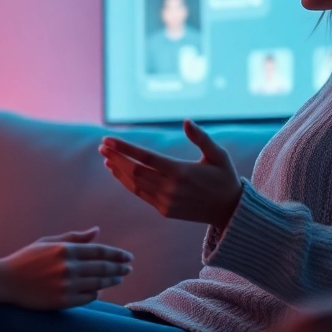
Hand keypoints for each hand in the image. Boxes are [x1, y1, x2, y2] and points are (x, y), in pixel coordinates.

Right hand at [0, 227, 132, 309]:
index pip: (99, 251)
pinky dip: (97, 293)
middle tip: (128, 268)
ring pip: (98, 284)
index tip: (128, 257)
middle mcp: (68, 268)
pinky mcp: (63, 301)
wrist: (6, 282)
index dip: (116, 254)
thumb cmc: (26, 259)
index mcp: (65, 250)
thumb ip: (74, 238)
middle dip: (119, 268)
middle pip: (102, 268)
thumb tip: (97, 231)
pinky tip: (100, 290)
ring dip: (112, 280)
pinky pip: (88, 298)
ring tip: (119, 277)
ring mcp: (66, 286)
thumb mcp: (48, 242)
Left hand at [99, 120, 241, 227]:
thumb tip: (187, 121)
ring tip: (106, 158)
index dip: (125, 148)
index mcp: (182, 172)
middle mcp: (171, 188)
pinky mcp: (164, 210)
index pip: (146, 158)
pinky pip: (140, 194)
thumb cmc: (224, 178)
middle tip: (102, 146)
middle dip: (116, 157)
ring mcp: (166, 201)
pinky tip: (119, 173)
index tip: (108, 140)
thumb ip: (202, 138)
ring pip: (135, 184)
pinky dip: (127, 183)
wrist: (229, 211)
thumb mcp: (219, 155)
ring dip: (118, 170)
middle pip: (135, 171)